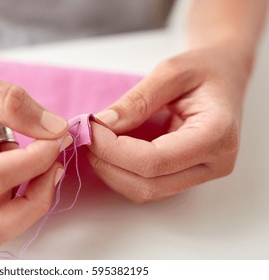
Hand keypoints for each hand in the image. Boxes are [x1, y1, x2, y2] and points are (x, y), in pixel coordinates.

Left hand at [88, 47, 248, 202]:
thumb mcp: (171, 71)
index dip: (114, 149)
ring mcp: (200, 174)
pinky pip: (147, 186)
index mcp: (217, 135)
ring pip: (145, 191)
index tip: (90, 128)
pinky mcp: (185, 176)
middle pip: (148, 184)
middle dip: (108, 163)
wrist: (224, 77)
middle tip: (88, 136)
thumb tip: (103, 124)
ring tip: (96, 142)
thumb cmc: (205, 70)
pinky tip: (110, 150)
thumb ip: (137, 100)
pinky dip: (121, 172)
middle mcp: (213, 164)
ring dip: (111, 171)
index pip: (155, 161)